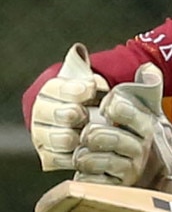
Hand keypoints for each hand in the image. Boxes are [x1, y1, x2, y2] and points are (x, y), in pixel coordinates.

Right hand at [31, 43, 108, 170]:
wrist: (82, 118)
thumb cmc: (90, 96)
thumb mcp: (91, 80)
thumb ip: (88, 71)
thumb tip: (80, 52)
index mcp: (50, 91)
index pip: (57, 89)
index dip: (74, 90)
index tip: (90, 89)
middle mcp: (41, 113)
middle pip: (59, 115)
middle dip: (77, 114)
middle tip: (89, 115)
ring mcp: (44, 135)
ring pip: (61, 138)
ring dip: (79, 136)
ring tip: (90, 132)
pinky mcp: (49, 155)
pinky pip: (62, 159)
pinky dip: (77, 155)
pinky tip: (89, 149)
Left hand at [73, 63, 171, 204]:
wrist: (158, 166)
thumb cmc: (144, 132)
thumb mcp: (151, 108)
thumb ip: (150, 85)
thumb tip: (147, 68)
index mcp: (147, 126)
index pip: (125, 111)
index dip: (113, 107)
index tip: (109, 107)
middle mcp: (140, 148)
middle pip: (108, 137)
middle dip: (92, 133)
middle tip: (88, 133)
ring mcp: (129, 169)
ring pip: (96, 160)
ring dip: (84, 155)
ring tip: (84, 152)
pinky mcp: (117, 186)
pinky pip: (93, 181)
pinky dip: (85, 175)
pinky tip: (87, 169)